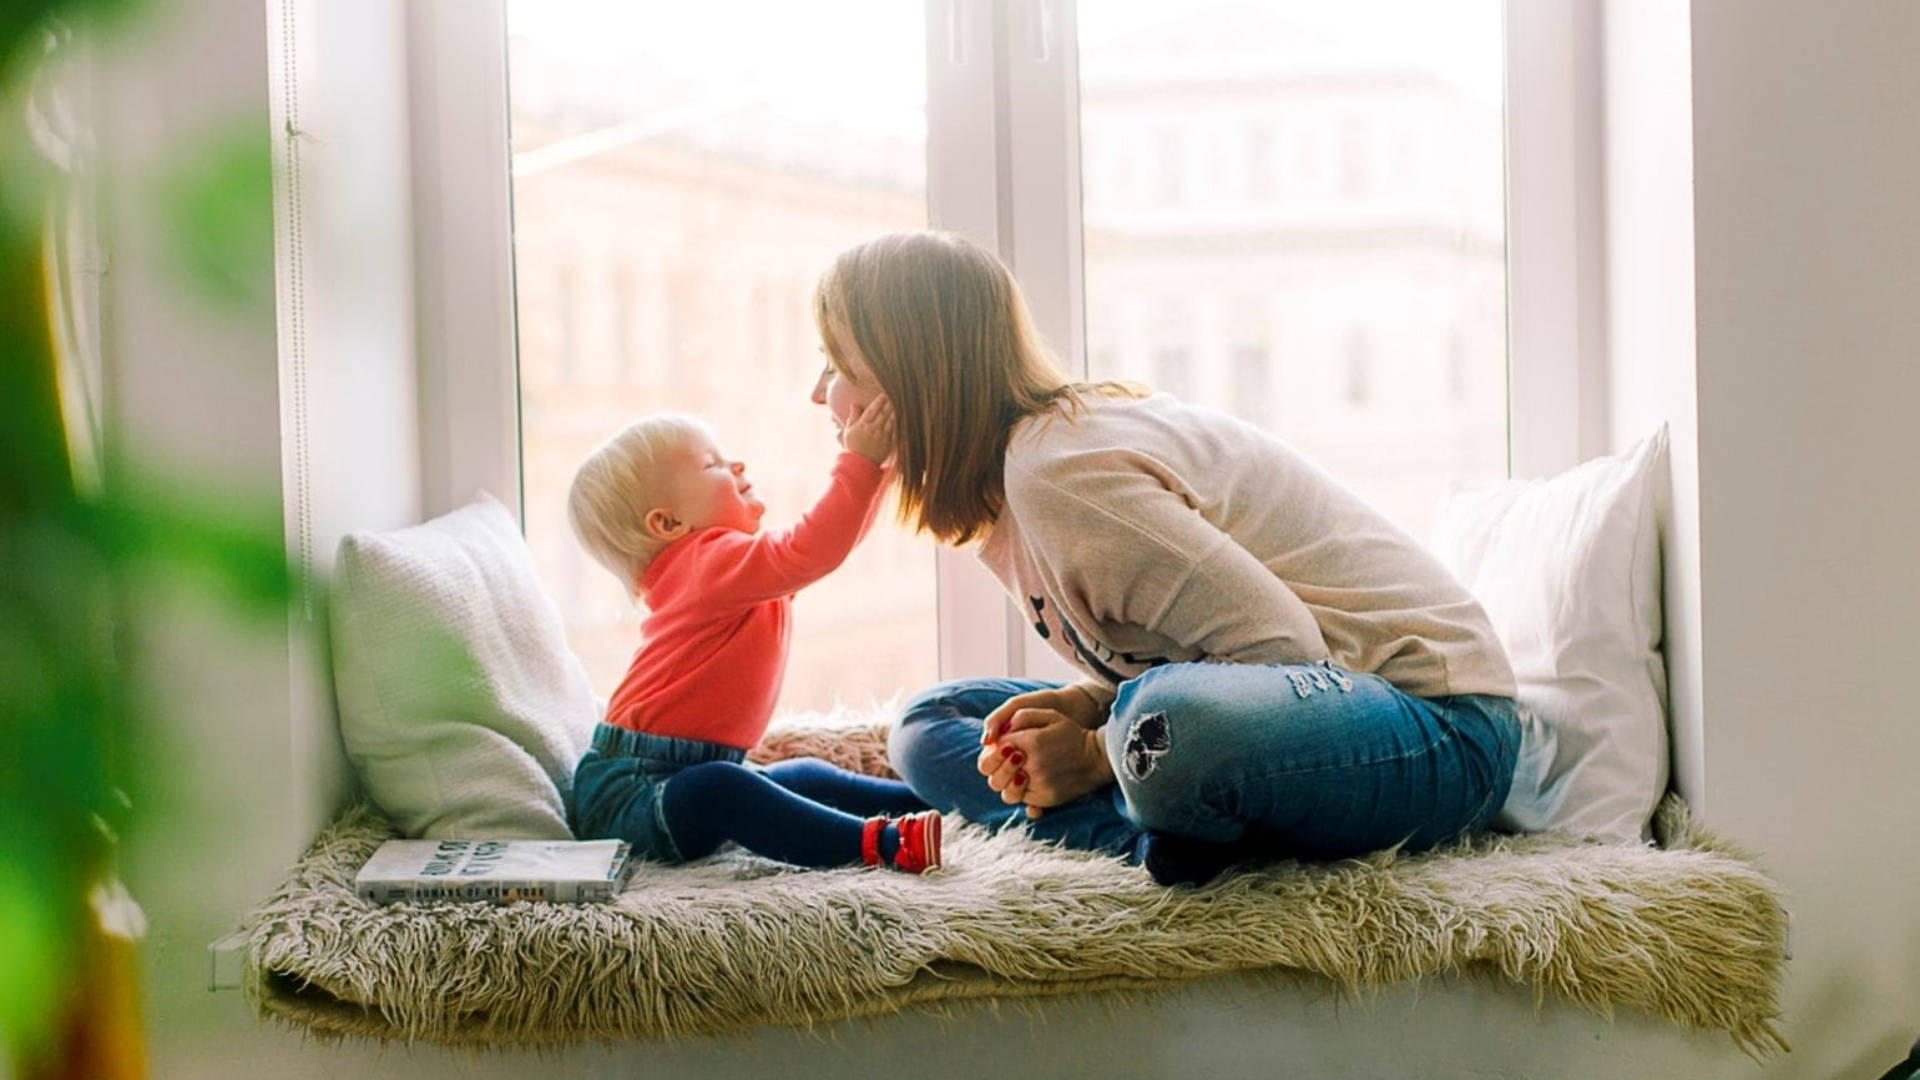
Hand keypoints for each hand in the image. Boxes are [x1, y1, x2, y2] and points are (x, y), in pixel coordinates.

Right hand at [839, 395, 895, 463]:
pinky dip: (896, 422)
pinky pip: (894, 430)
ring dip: (894, 411)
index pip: (872, 410)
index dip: (878, 402)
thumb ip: (853, 416)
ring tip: (899, 403)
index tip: (883, 395)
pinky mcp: (888, 443)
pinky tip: (899, 417)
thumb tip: (854, 404)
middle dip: (888, 404)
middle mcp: (873, 429)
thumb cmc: (853, 447)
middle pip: (883, 414)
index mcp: (862, 425)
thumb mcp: (848, 431)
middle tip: (894, 395)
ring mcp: (881, 436)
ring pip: (890, 421)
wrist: (860, 464)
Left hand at [977, 688, 1114, 818]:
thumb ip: (1022, 717)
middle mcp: (1032, 764)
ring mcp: (1038, 784)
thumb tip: (1000, 732)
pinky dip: (1019, 791)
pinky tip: (1028, 781)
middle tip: (1007, 761)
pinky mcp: (1044, 799)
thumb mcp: (1049, 715)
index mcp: (1031, 741)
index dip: (996, 747)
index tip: (1005, 746)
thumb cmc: (1070, 734)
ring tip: (1016, 773)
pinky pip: (1020, 799)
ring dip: (1005, 781)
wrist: (1097, 758)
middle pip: (994, 772)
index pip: (996, 747)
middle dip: (995, 766)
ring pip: (1003, 790)